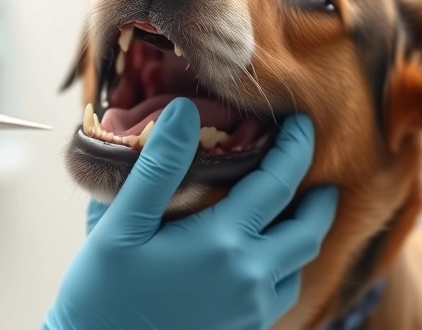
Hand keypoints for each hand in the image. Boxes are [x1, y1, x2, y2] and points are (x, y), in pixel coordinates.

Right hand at [44, 99, 338, 329]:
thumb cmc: (102, 292)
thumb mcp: (122, 225)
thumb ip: (158, 167)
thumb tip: (184, 111)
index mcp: (222, 242)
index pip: (277, 183)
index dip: (295, 148)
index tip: (301, 124)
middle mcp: (249, 278)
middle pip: (306, 230)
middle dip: (319, 198)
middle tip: (317, 174)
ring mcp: (250, 311)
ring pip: (298, 266)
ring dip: (303, 234)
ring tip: (295, 212)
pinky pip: (280, 295)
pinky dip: (285, 268)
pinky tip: (264, 258)